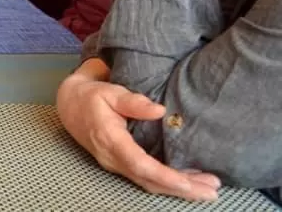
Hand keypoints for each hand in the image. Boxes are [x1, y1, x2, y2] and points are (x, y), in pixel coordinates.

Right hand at [56, 60, 220, 201]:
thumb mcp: (109, 91)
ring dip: (179, 190)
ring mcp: (115, 164)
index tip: (189, 183)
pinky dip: (168, 184)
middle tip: (212, 191)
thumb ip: (132, 101)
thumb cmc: (91, 96)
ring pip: (149, 184)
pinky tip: (188, 183)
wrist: (69, 105)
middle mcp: (112, 158)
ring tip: (208, 190)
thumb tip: (159, 110)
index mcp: (109, 139)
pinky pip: (146, 179)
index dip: (165, 176)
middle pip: (149, 181)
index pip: (139, 164)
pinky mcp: (120, 165)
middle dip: (181, 189)